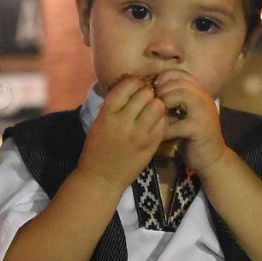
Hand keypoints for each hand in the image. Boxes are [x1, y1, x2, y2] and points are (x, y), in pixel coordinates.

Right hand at [76, 75, 167, 191]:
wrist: (101, 178)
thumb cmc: (97, 149)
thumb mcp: (100, 123)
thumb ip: (115, 106)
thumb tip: (134, 86)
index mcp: (107, 114)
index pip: (126, 86)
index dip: (134, 82)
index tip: (135, 86)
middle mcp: (123, 122)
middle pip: (145, 94)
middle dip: (147, 93)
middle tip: (146, 99)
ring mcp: (138, 135)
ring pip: (157, 106)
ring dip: (156, 104)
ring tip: (152, 110)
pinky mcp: (150, 146)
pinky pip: (163, 123)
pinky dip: (162, 119)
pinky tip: (156, 123)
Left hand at [152, 70, 228, 171]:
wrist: (211, 159)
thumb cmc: (192, 137)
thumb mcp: (184, 114)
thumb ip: (174, 100)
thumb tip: (150, 88)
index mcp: (200, 93)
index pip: (181, 74)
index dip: (164, 78)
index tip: (153, 90)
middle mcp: (204, 99)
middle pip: (180, 81)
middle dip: (161, 90)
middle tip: (152, 103)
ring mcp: (204, 113)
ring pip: (182, 95)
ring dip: (164, 102)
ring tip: (157, 114)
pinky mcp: (200, 130)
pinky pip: (177, 124)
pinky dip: (165, 128)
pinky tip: (159, 134)